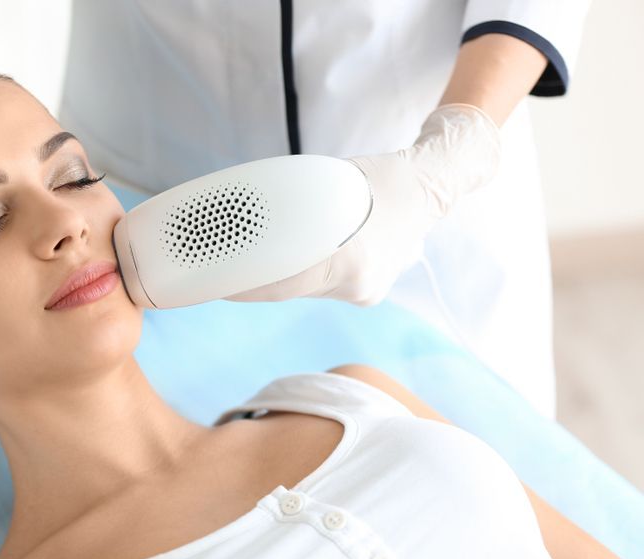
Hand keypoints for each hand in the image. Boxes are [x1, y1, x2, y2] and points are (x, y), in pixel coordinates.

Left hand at [225, 103, 500, 305]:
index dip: (246, 283)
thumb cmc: (378, 177)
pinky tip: (278, 266)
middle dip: (252, 280)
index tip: (216, 279)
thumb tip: (245, 217)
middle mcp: (359, 284)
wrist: (429, 191)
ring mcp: (363, 293)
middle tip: (215, 272)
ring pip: (302, 289)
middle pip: (289, 288)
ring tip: (240, 264)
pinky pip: (318, 286)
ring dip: (272, 277)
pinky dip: (296, 275)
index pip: (284, 282)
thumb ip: (296, 205)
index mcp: (352, 259)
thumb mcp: (333, 181)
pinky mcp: (364, 294)